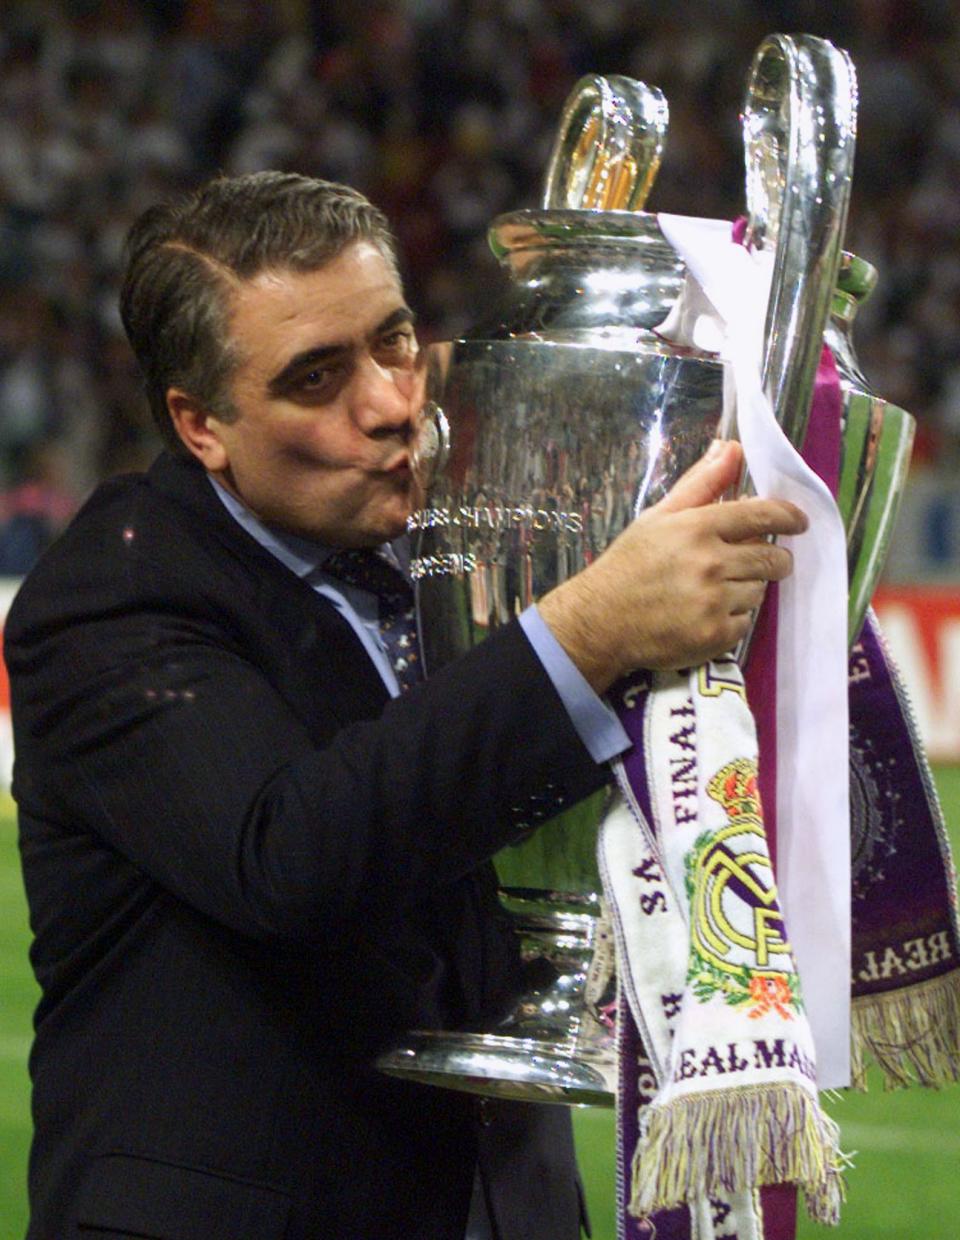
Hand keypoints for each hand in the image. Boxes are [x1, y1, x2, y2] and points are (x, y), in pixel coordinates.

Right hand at [537, 440, 806, 692]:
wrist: (600, 620)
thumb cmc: (629, 564)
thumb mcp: (659, 517)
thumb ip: (701, 483)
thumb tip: (732, 447)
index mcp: (697, 528)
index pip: (761, 514)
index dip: (788, 517)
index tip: (799, 521)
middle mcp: (710, 563)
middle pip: (771, 558)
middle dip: (775, 558)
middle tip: (763, 560)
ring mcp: (714, 602)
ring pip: (759, 591)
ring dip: (748, 588)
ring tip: (718, 589)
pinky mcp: (714, 635)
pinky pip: (745, 623)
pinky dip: (733, 618)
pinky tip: (708, 613)